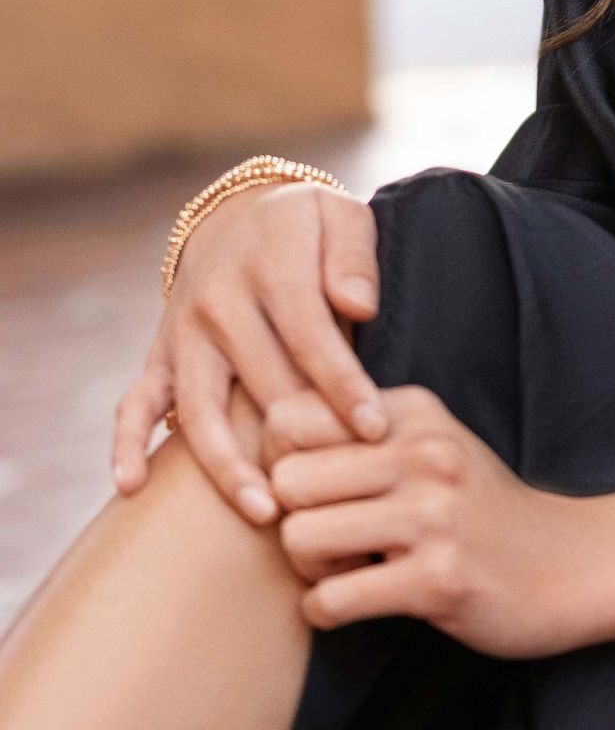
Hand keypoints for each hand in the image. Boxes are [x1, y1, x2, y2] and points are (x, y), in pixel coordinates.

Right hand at [112, 182, 386, 524]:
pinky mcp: (159, 357)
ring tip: (266, 513)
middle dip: (299, 437)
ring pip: (200, 408)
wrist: (236, 216)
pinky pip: (134, 404)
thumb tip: (359, 307)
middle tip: (339, 486)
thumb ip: (353, 257)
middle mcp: (219, 302)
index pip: (309, 334)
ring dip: (229, 466)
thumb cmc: (304, 228)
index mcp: (270, 264)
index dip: (342, 384)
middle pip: (260, 380)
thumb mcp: (339, 216)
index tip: (373, 429)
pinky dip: (126, 444)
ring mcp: (184, 333)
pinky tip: (134, 486)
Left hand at [269, 386, 614, 656]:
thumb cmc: (482, 509)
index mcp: (414, 413)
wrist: (572, 564)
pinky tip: (356, 605)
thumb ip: (364, 432)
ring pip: (301, 537)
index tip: (310, 493)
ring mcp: (434, 516)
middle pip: (286, 479)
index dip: (279, 460)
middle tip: (325, 541)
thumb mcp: (433, 445)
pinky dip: (326, 611)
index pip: (292, 414)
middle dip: (288, 520)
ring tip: (345, 572)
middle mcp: (425, 453)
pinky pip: (333, 599)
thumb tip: (266, 436)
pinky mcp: (439, 579)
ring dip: (309, 569)